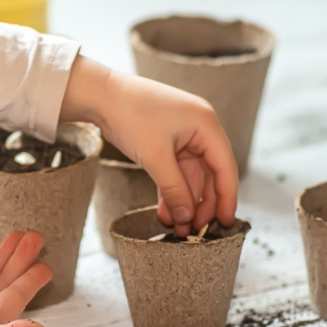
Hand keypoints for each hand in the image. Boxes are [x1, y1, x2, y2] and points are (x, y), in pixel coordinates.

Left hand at [60, 56, 238, 235]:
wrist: (98, 95)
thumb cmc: (130, 115)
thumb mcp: (155, 156)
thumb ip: (175, 189)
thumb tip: (187, 218)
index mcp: (206, 124)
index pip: (225, 166)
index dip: (227, 197)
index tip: (225, 224)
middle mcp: (199, 128)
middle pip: (210, 173)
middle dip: (202, 203)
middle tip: (194, 231)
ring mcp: (182, 134)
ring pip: (190, 176)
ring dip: (183, 201)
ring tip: (177, 229)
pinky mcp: (165, 140)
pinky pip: (173, 171)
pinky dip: (170, 190)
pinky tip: (166, 213)